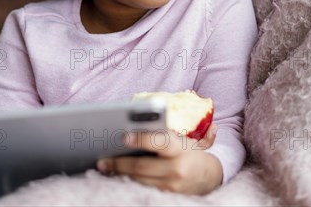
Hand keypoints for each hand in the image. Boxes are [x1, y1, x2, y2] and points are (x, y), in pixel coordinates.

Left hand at [96, 123, 221, 194]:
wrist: (208, 176)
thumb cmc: (189, 152)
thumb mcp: (183, 138)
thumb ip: (166, 130)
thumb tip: (148, 113)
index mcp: (180, 149)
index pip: (159, 142)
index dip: (140, 139)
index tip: (122, 136)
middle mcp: (176, 168)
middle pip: (142, 166)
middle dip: (119, 163)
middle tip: (102, 160)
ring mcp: (171, 185)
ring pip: (139, 180)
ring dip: (120, 174)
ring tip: (105, 167)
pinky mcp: (167, 196)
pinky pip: (142, 188)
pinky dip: (128, 181)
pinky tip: (116, 176)